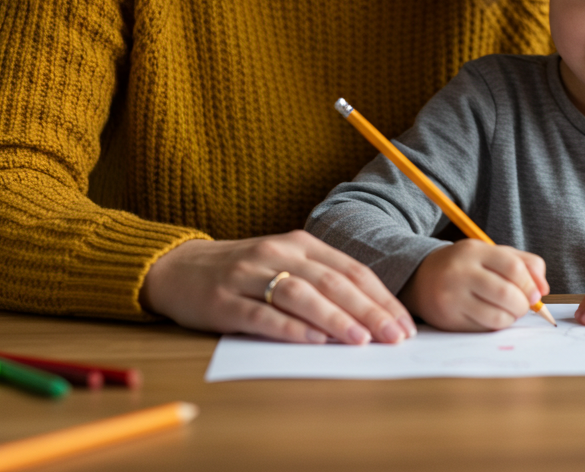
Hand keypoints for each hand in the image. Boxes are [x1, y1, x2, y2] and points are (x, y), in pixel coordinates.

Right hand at [139, 230, 415, 344]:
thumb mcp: (286, 263)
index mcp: (301, 243)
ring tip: (361, 340)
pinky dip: (289, 327)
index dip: (381, 297)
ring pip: (302, 295)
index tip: (405, 325)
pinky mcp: (225, 300)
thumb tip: (371, 315)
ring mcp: (251, 274)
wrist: (179, 267)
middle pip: (333, 281)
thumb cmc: (245, 271)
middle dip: (369, 310)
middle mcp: (279, 252)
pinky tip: (312, 341)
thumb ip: (322, 280)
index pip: (351, 270)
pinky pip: (261, 314)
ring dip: (335, 318)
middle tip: (395, 337)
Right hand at [399, 240, 548, 331]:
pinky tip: (490, 316)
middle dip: (523, 305)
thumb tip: (543, 289)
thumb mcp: (491, 254)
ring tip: (507, 311)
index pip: (513, 268)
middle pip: (507, 295)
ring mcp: (452, 297)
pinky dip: (495, 326)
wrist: (421, 277)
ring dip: (511, 318)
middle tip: (523, 306)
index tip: (536, 294)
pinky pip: (483, 329)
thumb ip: (524, 264)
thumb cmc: (467, 266)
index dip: (531, 285)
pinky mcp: (448, 319)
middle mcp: (460, 272)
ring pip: (497, 317)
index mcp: (474, 250)